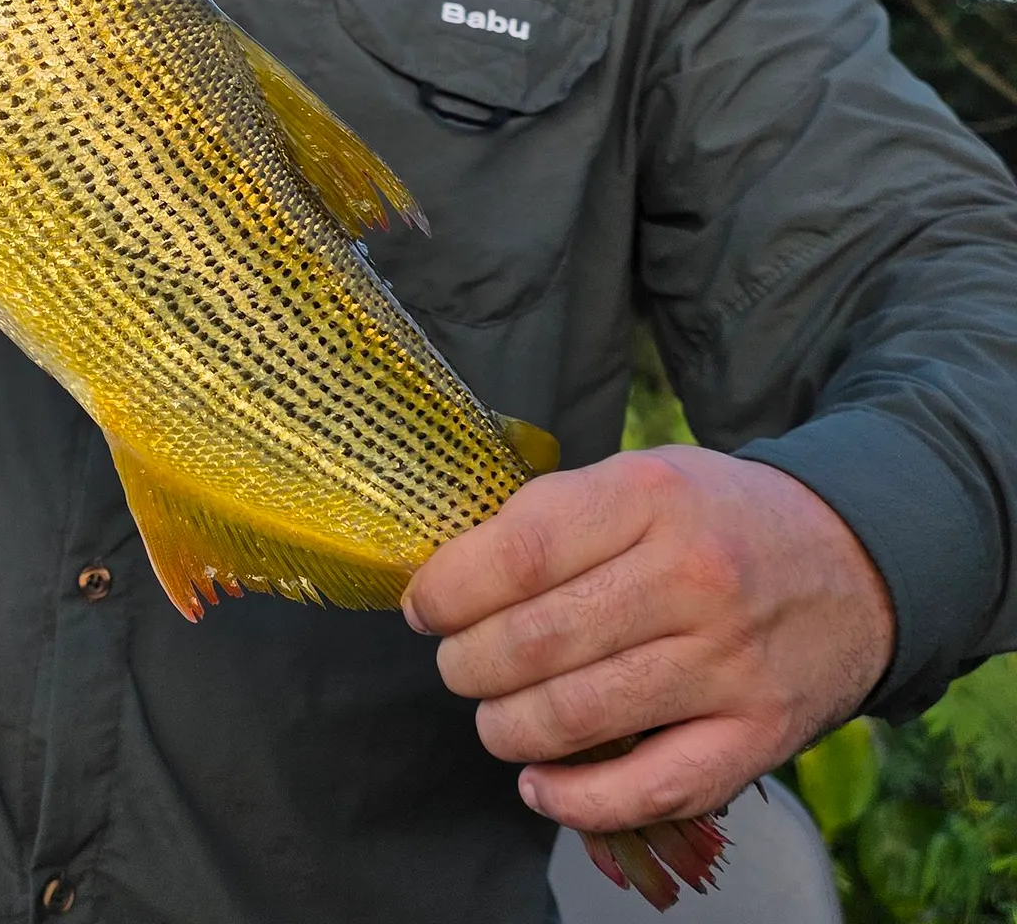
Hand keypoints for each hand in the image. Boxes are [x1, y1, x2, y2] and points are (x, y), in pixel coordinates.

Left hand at [401, 445, 894, 831]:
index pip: (520, 551)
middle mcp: (693, 577)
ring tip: (493, 717)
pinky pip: (650, 788)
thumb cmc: (716, 516)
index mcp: (651, 495)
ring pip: (579, 716)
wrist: (854, 561)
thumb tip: (449, 573)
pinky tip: (539, 785)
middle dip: (468, 662)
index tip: (423, 606)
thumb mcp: (641, 476)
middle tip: (455, 663)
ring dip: (507, 727)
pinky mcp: (758, 736)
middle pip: (538, 640)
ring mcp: (729, 663)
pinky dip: (577, 800)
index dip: (450, 588)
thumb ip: (554, 517)